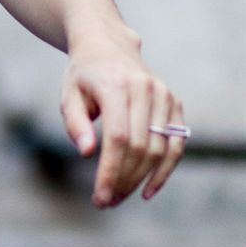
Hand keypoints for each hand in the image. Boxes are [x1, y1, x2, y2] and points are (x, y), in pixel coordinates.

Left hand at [60, 25, 188, 207]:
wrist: (108, 45)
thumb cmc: (84, 76)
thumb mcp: (69, 95)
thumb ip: (76, 124)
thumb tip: (88, 153)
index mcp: (116, 86)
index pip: (118, 138)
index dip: (111, 172)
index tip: (100, 197)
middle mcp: (145, 89)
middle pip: (140, 147)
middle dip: (123, 180)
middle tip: (106, 202)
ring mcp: (164, 95)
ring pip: (159, 149)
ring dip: (140, 180)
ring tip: (119, 197)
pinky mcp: (174, 103)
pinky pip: (177, 143)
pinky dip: (165, 170)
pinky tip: (148, 190)